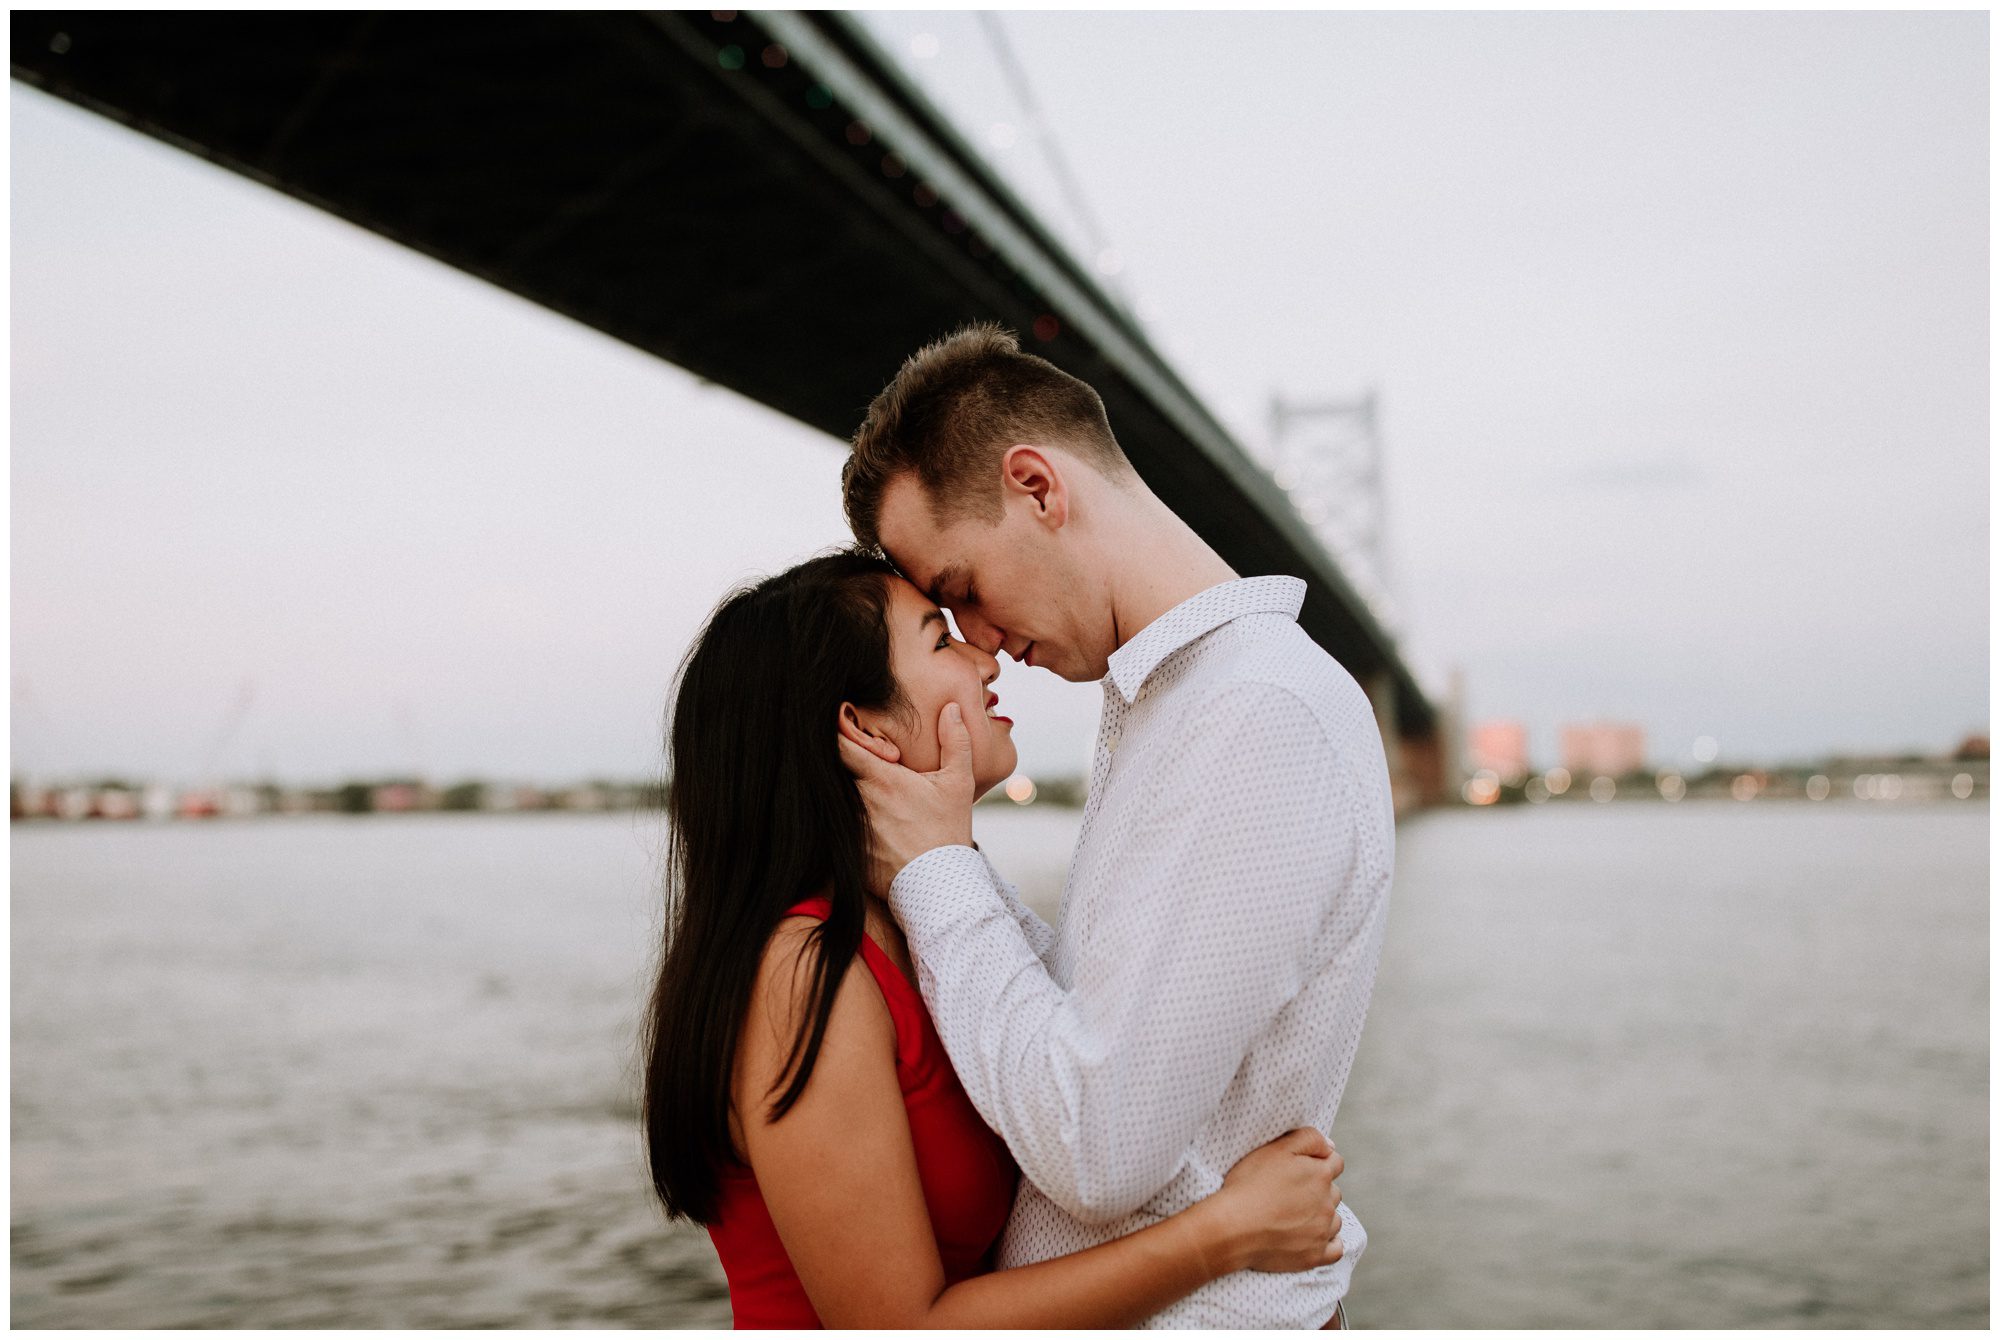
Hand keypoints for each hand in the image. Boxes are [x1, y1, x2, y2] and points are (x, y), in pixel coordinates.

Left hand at [836, 701, 976, 895]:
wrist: (938, 889)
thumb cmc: (946, 834)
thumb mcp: (957, 784)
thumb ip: (955, 742)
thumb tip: (950, 708)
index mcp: (880, 779)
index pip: (840, 744)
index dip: (838, 732)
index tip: (842, 727)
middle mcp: (857, 801)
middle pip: (832, 771)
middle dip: (837, 765)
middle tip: (847, 760)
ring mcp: (846, 828)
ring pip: (830, 799)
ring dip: (837, 794)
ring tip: (850, 793)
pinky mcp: (842, 851)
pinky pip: (831, 829)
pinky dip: (837, 823)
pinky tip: (855, 825)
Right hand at [1204, 1127, 1344, 1273]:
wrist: (1233, 1227)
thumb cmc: (1250, 1185)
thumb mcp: (1276, 1148)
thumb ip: (1308, 1138)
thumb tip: (1330, 1146)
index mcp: (1320, 1174)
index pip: (1335, 1162)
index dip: (1320, 1162)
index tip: (1303, 1168)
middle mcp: (1327, 1203)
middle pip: (1334, 1191)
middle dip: (1319, 1189)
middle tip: (1292, 1193)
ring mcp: (1322, 1231)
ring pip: (1334, 1219)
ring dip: (1322, 1216)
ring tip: (1296, 1216)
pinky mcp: (1315, 1255)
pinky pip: (1335, 1250)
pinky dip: (1328, 1243)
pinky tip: (1314, 1238)